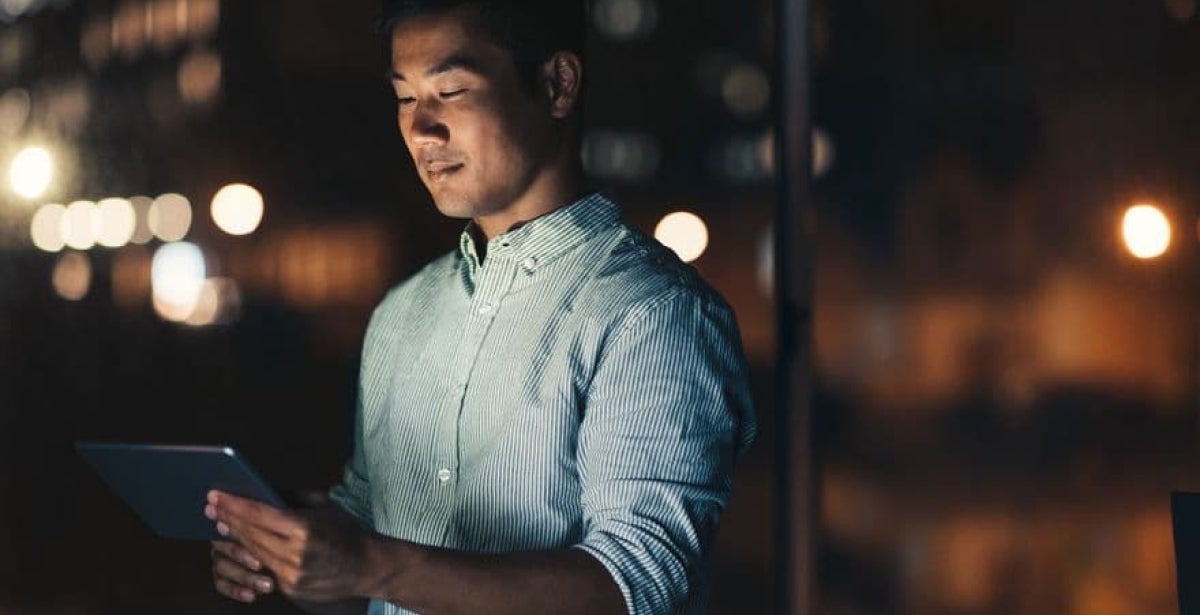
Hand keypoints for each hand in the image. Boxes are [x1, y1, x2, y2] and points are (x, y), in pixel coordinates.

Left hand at [205, 490, 375, 601]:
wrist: (367, 566)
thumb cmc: (346, 532)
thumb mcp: (323, 505)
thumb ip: (291, 497)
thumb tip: (260, 488)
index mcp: (305, 529)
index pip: (259, 514)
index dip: (234, 504)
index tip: (217, 495)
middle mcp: (295, 554)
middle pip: (251, 534)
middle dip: (229, 518)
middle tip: (212, 506)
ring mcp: (291, 575)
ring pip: (253, 552)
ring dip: (235, 536)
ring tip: (222, 522)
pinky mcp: (290, 588)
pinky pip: (264, 567)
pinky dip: (251, 553)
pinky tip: (242, 542)